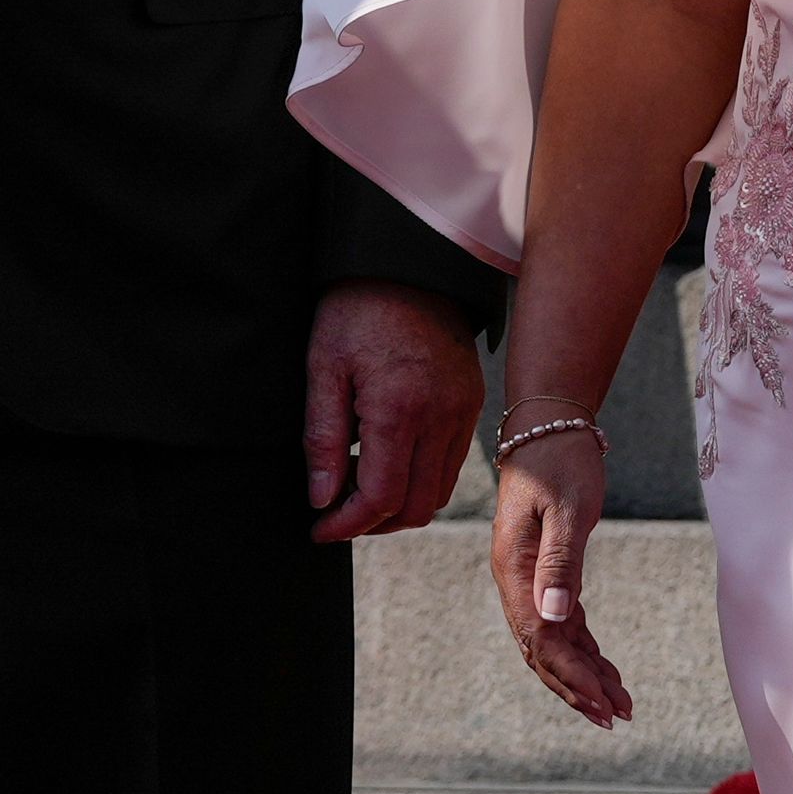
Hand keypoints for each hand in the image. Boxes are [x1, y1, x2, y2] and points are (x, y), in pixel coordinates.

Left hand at [303, 279, 483, 543]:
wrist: (409, 264)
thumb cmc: (356, 310)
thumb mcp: (323, 367)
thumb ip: (322, 438)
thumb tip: (321, 500)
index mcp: (399, 408)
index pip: (381, 498)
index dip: (347, 526)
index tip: (319, 529)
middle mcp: (441, 416)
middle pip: (415, 508)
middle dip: (373, 523)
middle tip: (337, 512)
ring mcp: (464, 411)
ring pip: (438, 493)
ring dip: (399, 505)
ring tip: (360, 487)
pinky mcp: (473, 403)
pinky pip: (451, 465)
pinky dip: (421, 479)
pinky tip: (389, 461)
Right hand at [491, 427, 629, 726]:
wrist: (549, 423)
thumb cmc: (560, 459)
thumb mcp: (567, 507)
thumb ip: (560, 562)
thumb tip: (555, 620)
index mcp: (513, 569)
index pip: (541, 639)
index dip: (572, 676)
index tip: (604, 704)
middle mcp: (515, 580)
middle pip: (543, 651)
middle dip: (578, 688)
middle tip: (617, 716)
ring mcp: (527, 578)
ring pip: (553, 641)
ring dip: (584, 673)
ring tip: (621, 703)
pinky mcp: (545, 570)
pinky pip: (562, 622)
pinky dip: (584, 648)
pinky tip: (606, 667)